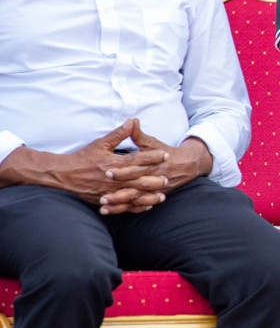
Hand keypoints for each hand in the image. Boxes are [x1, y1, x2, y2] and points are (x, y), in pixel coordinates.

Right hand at [0, 120, 169, 213]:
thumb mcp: (101, 143)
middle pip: (137, 180)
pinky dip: (136, 207)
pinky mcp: (105, 200)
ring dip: (148, 196)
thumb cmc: (83, 157)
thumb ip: (118, 134)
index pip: (137, 160)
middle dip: (154, 179)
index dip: (152, 156)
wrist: (63, 174)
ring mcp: (109, 191)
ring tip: (162, 195)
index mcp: (113, 163)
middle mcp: (112, 179)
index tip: (165, 154)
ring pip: (133, 195)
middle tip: (168, 177)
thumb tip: (132, 121)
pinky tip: (147, 206)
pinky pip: (123, 206)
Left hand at [97, 121, 211, 214]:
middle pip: (135, 186)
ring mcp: (155, 189)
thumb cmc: (166, 152)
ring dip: (120, 202)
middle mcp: (154, 178)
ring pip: (136, 198)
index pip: (136, 168)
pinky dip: (126, 209)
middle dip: (119, 191)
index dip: (122, 170)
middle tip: (102, 193)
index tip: (107, 171)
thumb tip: (132, 121)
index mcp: (153, 164)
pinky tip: (111, 211)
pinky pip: (139, 205)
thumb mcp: (153, 143)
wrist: (187, 165)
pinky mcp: (154, 197)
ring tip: (104, 204)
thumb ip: (139, 134)